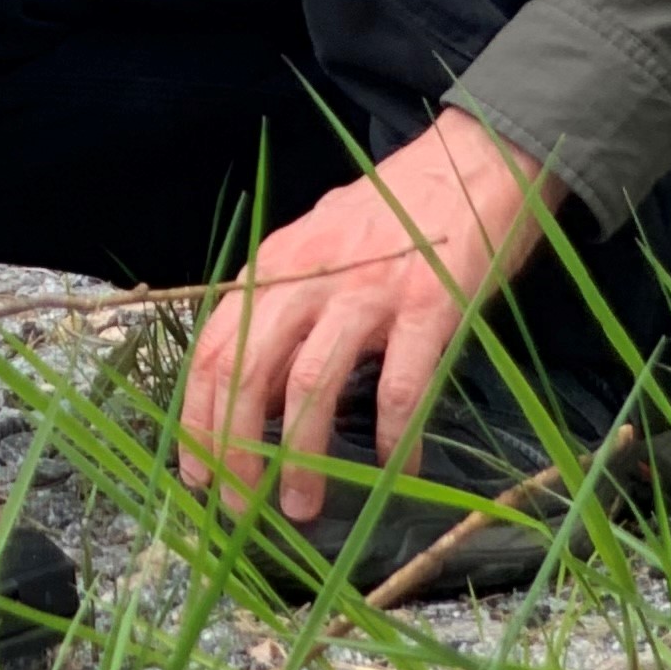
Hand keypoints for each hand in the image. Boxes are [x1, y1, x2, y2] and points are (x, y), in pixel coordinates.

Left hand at [178, 113, 552, 525]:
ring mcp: (368, 289)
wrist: (472, 162)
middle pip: (248, 370)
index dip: (200, 418)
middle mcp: (309, 274)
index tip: (197, 475)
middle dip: (233, 448)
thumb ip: (286, 300)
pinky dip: (395, 438)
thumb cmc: (395, 212)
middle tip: (239, 507)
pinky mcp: (428, 305)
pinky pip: (402, 386)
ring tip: (302, 506)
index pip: (216, 348)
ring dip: (302, 456)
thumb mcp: (319, 243)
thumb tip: (251, 379)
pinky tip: (399, 470)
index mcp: (276, 263)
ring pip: (312, 385)